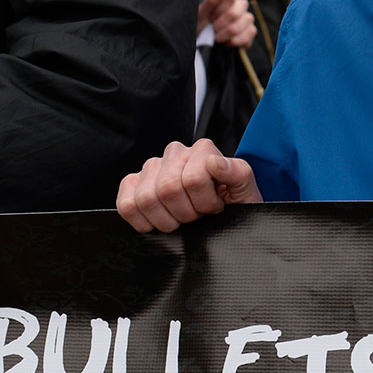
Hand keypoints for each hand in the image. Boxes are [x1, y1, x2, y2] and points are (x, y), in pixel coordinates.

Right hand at [117, 139, 261, 232]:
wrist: (221, 218)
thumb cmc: (233, 205)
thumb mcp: (246, 192)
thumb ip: (238, 174)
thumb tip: (214, 163)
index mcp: (203, 150)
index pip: (193, 178)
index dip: (205, 203)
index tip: (216, 208)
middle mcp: (175, 153)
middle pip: (168, 188)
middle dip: (187, 213)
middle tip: (198, 216)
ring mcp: (151, 167)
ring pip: (146, 198)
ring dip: (167, 220)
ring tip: (182, 219)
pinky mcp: (132, 184)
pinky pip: (126, 204)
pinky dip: (142, 221)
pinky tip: (159, 222)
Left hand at [197, 0, 256, 49]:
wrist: (205, 41)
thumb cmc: (202, 24)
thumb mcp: (201, 13)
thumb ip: (212, 0)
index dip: (218, 10)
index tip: (210, 17)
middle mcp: (241, 6)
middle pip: (234, 13)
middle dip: (220, 24)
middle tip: (213, 29)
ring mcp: (247, 18)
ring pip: (242, 24)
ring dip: (227, 34)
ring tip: (218, 37)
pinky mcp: (251, 31)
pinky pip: (249, 34)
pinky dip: (235, 41)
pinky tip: (227, 42)